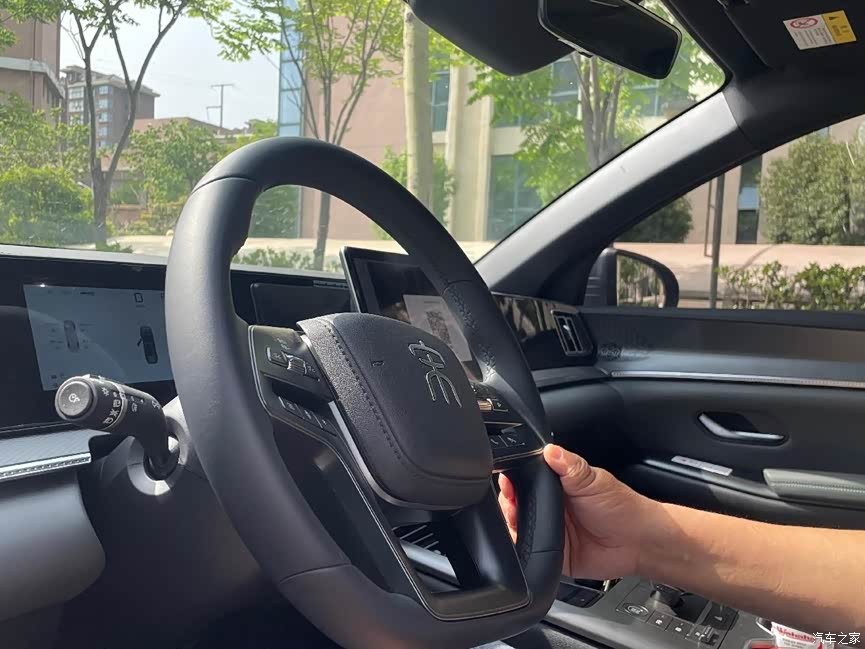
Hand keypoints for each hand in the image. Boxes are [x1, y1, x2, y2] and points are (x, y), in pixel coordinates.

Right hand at [498, 444, 654, 579]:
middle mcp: (549, 508)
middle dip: (507, 502)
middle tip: (511, 500)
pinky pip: (528, 553)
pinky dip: (520, 549)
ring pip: (517, 528)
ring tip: (514, 519)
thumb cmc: (621, 507)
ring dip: (511, 523)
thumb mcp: (594, 480)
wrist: (639, 541)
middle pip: (516, 504)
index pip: (525, 480)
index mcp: (556, 486)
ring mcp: (549, 532)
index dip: (513, 479)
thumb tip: (549, 450)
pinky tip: (520, 541)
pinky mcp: (551, 554)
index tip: (507, 478)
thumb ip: (570, 466)